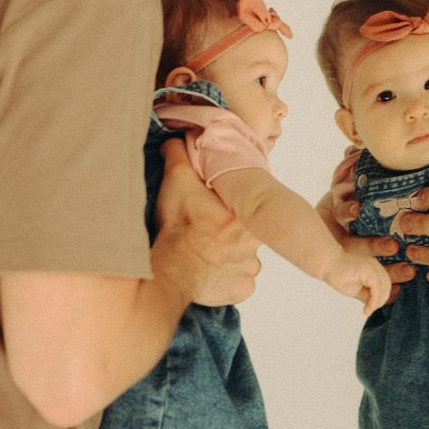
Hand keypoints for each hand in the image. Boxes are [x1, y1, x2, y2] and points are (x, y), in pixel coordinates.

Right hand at [154, 139, 260, 305]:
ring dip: (227, 257)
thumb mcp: (177, 180)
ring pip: (243, 259)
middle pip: (244, 234)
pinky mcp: (241, 290)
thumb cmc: (180, 227)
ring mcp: (250, 270)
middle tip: (204, 232)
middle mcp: (256, 244)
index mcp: (248, 215)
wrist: (171, 269)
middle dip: (227, 233)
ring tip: (203, 253)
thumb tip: (179, 138)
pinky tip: (208, 273)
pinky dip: (225, 279)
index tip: (213, 212)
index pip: (245, 207)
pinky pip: (237, 283)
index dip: (228, 208)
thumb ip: (180, 154)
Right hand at [323, 253, 392, 316]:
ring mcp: (373, 267)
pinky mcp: (368, 270)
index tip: (370, 308)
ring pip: (384, 288)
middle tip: (369, 310)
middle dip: (380, 301)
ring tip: (368, 310)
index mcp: (375, 269)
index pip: (385, 285)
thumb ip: (368, 296)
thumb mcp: (358, 289)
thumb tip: (375, 306)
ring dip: (377, 303)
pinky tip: (367, 308)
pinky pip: (377, 288)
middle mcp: (376, 266)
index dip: (380, 299)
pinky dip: (374, 300)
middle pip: (386, 287)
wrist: (328, 265)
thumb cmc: (339, 275)